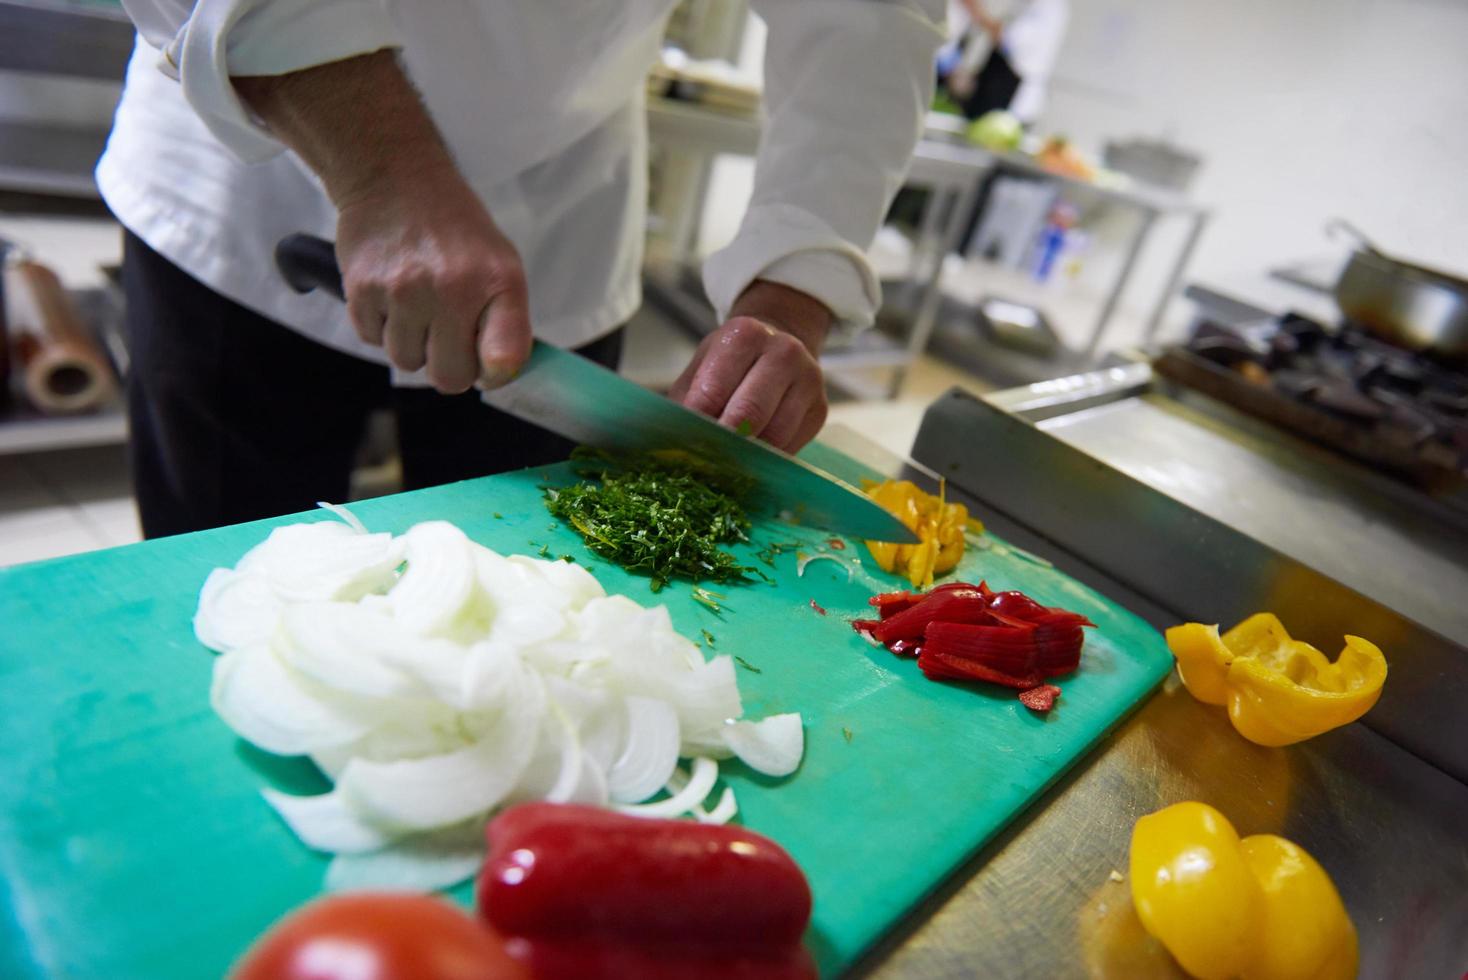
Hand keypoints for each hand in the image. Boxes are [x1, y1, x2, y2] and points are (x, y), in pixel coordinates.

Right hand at [234, 52, 530, 394]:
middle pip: (449, 378)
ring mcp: (404, 291)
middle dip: (448, 364)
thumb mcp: (499, 263)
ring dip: (411, 343)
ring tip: (416, 305)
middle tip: (445, 333)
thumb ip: (505, 320)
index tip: (487, 364)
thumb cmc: (454, 228)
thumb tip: (497, 374)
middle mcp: (452, 289)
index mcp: (497, 282)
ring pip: (406, 362)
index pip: (504, 361)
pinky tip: (390, 294)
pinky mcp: (363, 289)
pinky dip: (380, 325)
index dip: (494, 373)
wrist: (395, 176)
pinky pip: (371, 339)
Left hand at [668, 281, 831, 452]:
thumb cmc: (731, 362)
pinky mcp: (820, 409)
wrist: (778, 345)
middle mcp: (783, 351)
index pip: (713, 391)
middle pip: (749, 414)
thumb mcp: (701, 368)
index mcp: (745, 334)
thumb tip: (675, 445)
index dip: (697, 425)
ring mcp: (808, 380)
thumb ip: (687, 403)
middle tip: (707, 461)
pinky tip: (752, 454)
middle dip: (724, 443)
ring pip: (773, 436)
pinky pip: (790, 447)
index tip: (686, 445)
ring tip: (727, 460)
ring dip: (747, 456)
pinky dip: (767, 458)